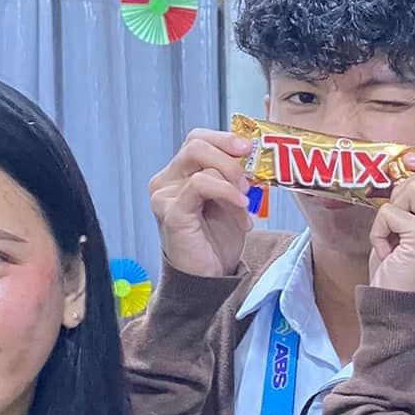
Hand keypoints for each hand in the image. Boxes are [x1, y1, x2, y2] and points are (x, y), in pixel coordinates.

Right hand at [149, 129, 253, 279]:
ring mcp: (164, 195)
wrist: (210, 275)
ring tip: (246, 201)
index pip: (197, 139)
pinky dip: (226, 191)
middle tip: (249, 178)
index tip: (248, 148)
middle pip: (196, 144)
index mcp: (180, 173)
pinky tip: (241, 209)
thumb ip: (234, 175)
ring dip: (231, 179)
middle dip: (229, 156)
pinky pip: (200, 184)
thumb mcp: (231, 199)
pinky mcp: (171, 212)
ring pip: (199, 160)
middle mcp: (166, 180)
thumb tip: (250, 155)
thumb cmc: (217, 238)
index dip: (224, 138)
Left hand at [369, 155, 414, 295]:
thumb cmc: (404, 271)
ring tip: (395, 238)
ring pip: (412, 186)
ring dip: (391, 210)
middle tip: (398, 222)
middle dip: (404, 192)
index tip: (411, 163)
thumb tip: (410, 163)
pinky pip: (391, 211)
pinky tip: (388, 251)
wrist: (397, 310)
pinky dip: (379, 229)